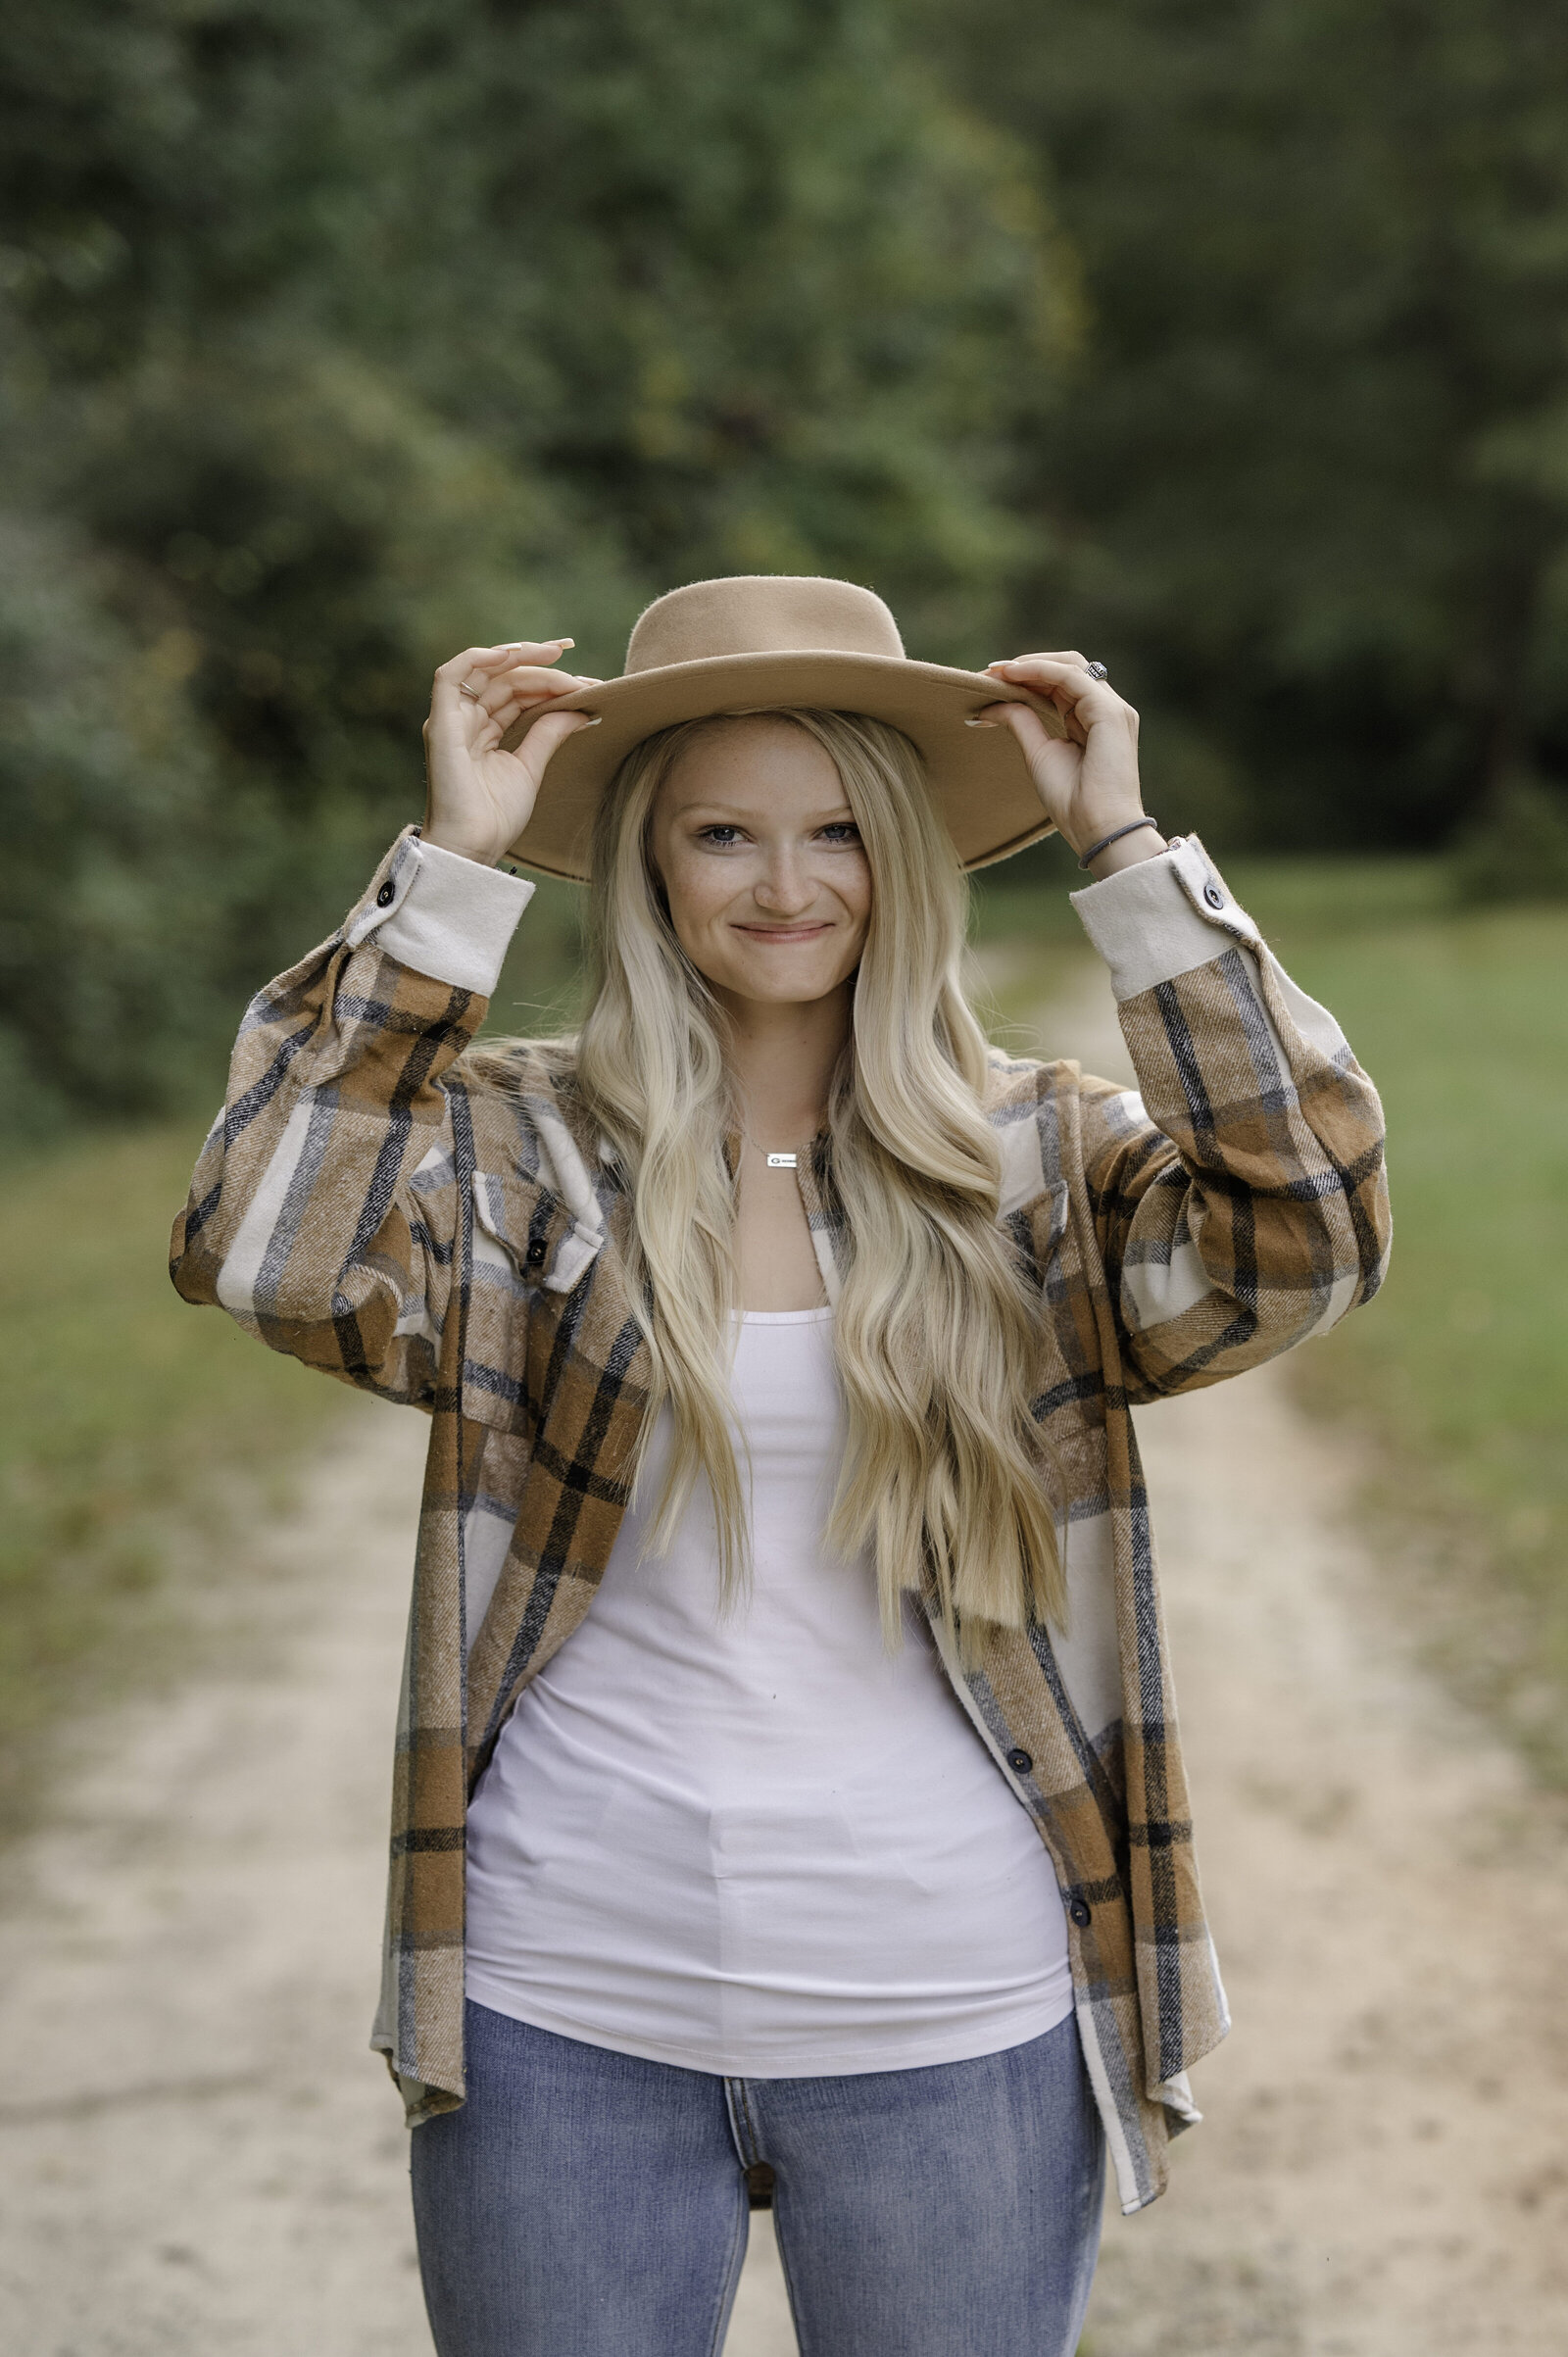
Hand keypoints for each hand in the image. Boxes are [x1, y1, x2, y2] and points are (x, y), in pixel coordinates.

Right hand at [422, 638, 601, 865]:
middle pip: (504, 679)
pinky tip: (512, 654)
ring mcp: (451, 720)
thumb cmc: (496, 817)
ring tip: (555, 653)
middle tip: (571, 651)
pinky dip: (478, 658)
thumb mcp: (531, 767)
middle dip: (539, 663)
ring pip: (486, 672)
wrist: (474, 846)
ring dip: (521, 659)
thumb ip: (549, 733)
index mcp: (484, 732)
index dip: (548, 680)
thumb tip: (582, 708)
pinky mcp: (441, 723)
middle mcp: (465, 721)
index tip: (586, 680)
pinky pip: (450, 676)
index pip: (517, 693)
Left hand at [973, 652, 1164, 874]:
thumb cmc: (1073, 802)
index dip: (1027, 677)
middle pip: (1067, 668)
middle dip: (1027, 665)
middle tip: (989, 671)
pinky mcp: (1109, 712)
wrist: (1097, 828)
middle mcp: (1106, 710)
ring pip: (1070, 666)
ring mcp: (1112, 708)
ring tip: (996, 671)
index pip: (1061, 684)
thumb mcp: (1038, 753)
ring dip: (1030, 664)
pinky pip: (1071, 677)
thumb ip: (1022, 722)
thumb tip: (991, 704)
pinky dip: (1040, 670)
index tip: (989, 680)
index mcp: (1093, 721)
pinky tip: (1012, 675)